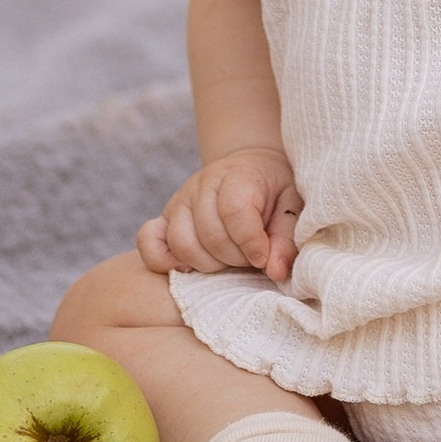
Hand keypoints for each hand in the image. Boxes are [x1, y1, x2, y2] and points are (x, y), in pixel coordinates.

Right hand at [138, 145, 303, 283]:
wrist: (252, 169)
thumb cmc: (275, 191)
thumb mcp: (292, 208)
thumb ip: (286, 239)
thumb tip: (275, 271)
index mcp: (237, 175)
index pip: (235, 211)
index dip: (251, 243)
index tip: (264, 258)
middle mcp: (202, 185)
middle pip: (210, 235)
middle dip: (235, 258)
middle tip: (251, 258)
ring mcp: (180, 201)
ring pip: (182, 244)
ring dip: (209, 263)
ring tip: (229, 259)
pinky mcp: (166, 217)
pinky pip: (148, 241)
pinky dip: (163, 260)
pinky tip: (190, 267)